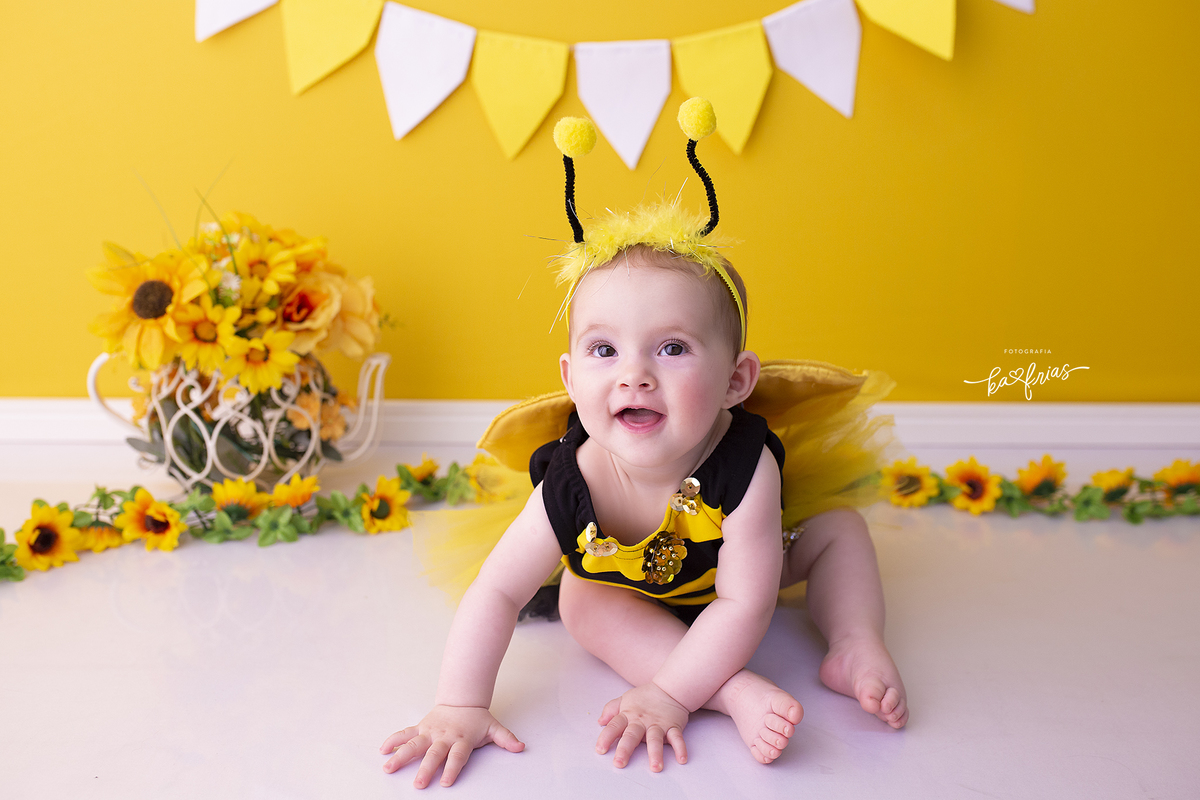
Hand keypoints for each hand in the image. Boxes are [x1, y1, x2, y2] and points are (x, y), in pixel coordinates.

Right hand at [380, 705, 523, 787]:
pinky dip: (393, 741)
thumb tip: (520, 747)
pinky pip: (405, 734)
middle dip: (425, 769)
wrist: (462, 698)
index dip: (452, 769)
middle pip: (434, 754)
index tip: (445, 783)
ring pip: (413, 744)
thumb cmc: (476, 718)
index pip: (457, 756)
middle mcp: (444, 736)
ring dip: (400, 756)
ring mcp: (430, 731)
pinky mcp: (420, 727)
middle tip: (418, 784)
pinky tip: (383, 751)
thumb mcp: (493, 727)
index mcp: (461, 739)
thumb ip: (505, 739)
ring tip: (388, 767)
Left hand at [596, 682, 689, 771]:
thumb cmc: (644, 698)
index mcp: (628, 715)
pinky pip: (677, 738)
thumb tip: (600, 721)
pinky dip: (680, 748)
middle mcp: (641, 721)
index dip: (606, 737)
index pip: (614, 726)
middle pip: (632, 735)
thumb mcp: (624, 699)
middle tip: (619, 763)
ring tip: (655, 767)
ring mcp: (658, 724)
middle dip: (625, 749)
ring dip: (655, 753)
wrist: (669, 689)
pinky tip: (682, 759)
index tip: (600, 750)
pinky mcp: (673, 727)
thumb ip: (611, 709)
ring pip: (655, 739)